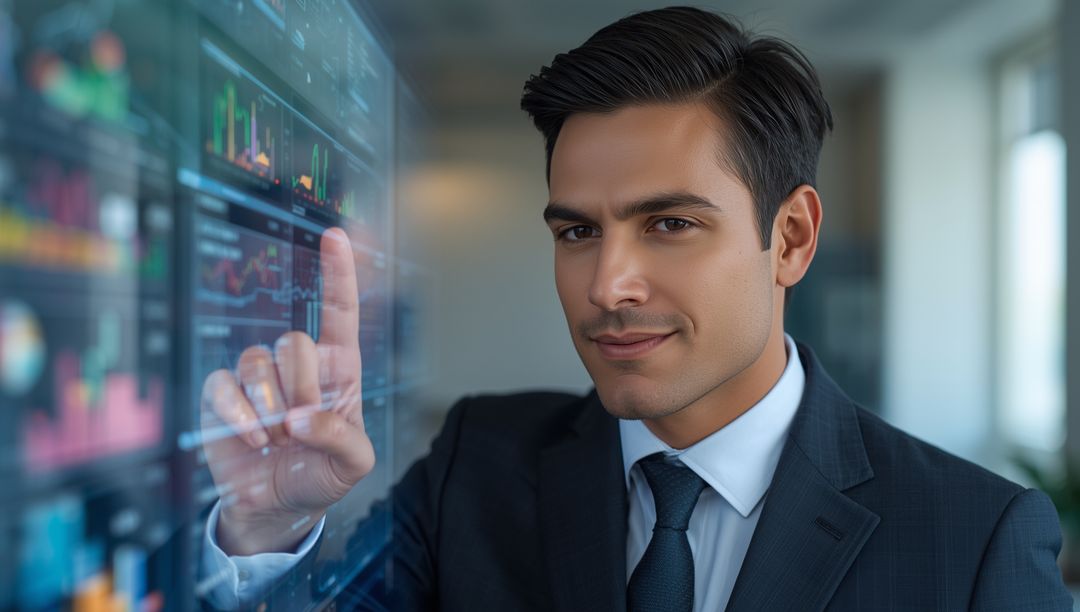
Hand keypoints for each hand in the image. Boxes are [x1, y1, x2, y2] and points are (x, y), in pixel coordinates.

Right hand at [199, 227, 374, 555]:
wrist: (278, 507)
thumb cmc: (322, 475)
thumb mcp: (354, 463)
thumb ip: (341, 438)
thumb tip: (301, 417)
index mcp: (338, 368)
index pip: (339, 311)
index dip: (338, 273)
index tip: (334, 236)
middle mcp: (298, 365)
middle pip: (293, 343)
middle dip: (300, 391)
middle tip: (301, 428)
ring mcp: (259, 377)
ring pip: (256, 361)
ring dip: (269, 408)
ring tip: (277, 438)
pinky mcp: (223, 395)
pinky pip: (223, 385)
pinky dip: (239, 417)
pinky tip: (253, 440)